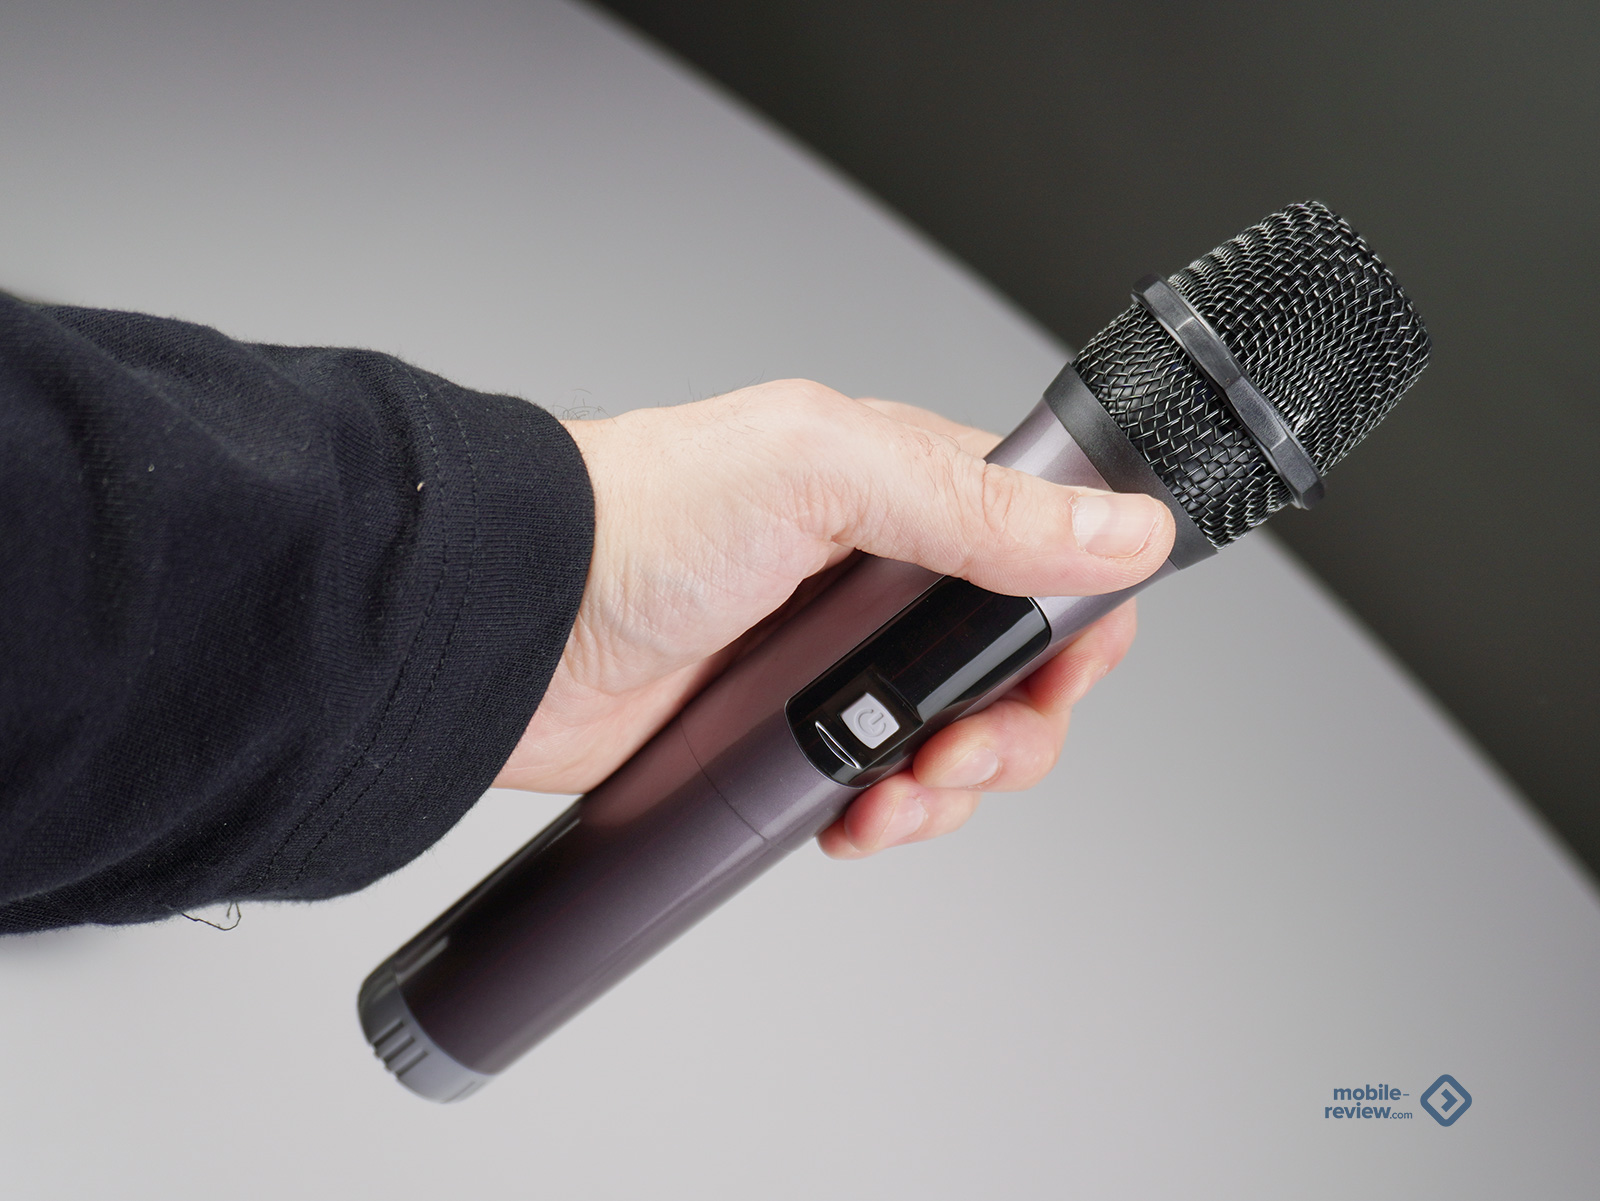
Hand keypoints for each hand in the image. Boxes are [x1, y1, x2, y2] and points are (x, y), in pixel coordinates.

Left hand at [493, 380, 1173, 856]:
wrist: (510, 623)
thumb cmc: (638, 517)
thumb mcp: (822, 475)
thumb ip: (978, 502)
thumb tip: (1123, 531)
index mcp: (902, 491)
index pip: (1045, 550)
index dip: (1077, 620)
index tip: (1060, 672)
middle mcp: (878, 577)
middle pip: (1014, 667)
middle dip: (1016, 724)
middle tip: (963, 748)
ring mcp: (833, 664)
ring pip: (956, 741)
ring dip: (952, 784)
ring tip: (895, 792)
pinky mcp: (786, 737)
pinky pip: (878, 791)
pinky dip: (886, 816)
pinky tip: (853, 817)